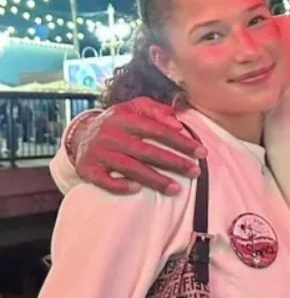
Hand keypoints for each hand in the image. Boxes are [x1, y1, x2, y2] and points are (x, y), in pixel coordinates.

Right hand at [76, 98, 204, 195]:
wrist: (80, 134)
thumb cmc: (118, 122)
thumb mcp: (134, 108)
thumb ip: (157, 110)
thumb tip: (178, 123)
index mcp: (124, 117)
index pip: (157, 130)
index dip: (180, 142)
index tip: (201, 152)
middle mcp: (110, 134)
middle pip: (147, 151)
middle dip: (174, 162)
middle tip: (195, 172)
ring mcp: (98, 152)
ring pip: (130, 168)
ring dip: (155, 179)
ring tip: (177, 189)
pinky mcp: (87, 169)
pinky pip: (104, 180)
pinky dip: (120, 185)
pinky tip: (137, 189)